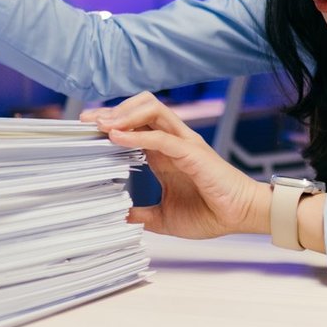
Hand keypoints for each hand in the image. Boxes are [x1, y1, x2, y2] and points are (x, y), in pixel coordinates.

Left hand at [83, 93, 269, 240]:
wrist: (240, 217)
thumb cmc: (211, 214)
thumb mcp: (163, 218)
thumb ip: (141, 215)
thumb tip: (118, 218)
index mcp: (164, 154)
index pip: (135, 125)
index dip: (110, 122)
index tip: (86, 129)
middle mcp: (173, 141)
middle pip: (141, 107)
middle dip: (113, 110)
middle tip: (87, 121)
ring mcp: (183, 143)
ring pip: (152, 110)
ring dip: (124, 114)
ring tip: (101, 126)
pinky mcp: (192, 152)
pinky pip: (161, 137)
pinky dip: (137, 135)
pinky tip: (116, 137)